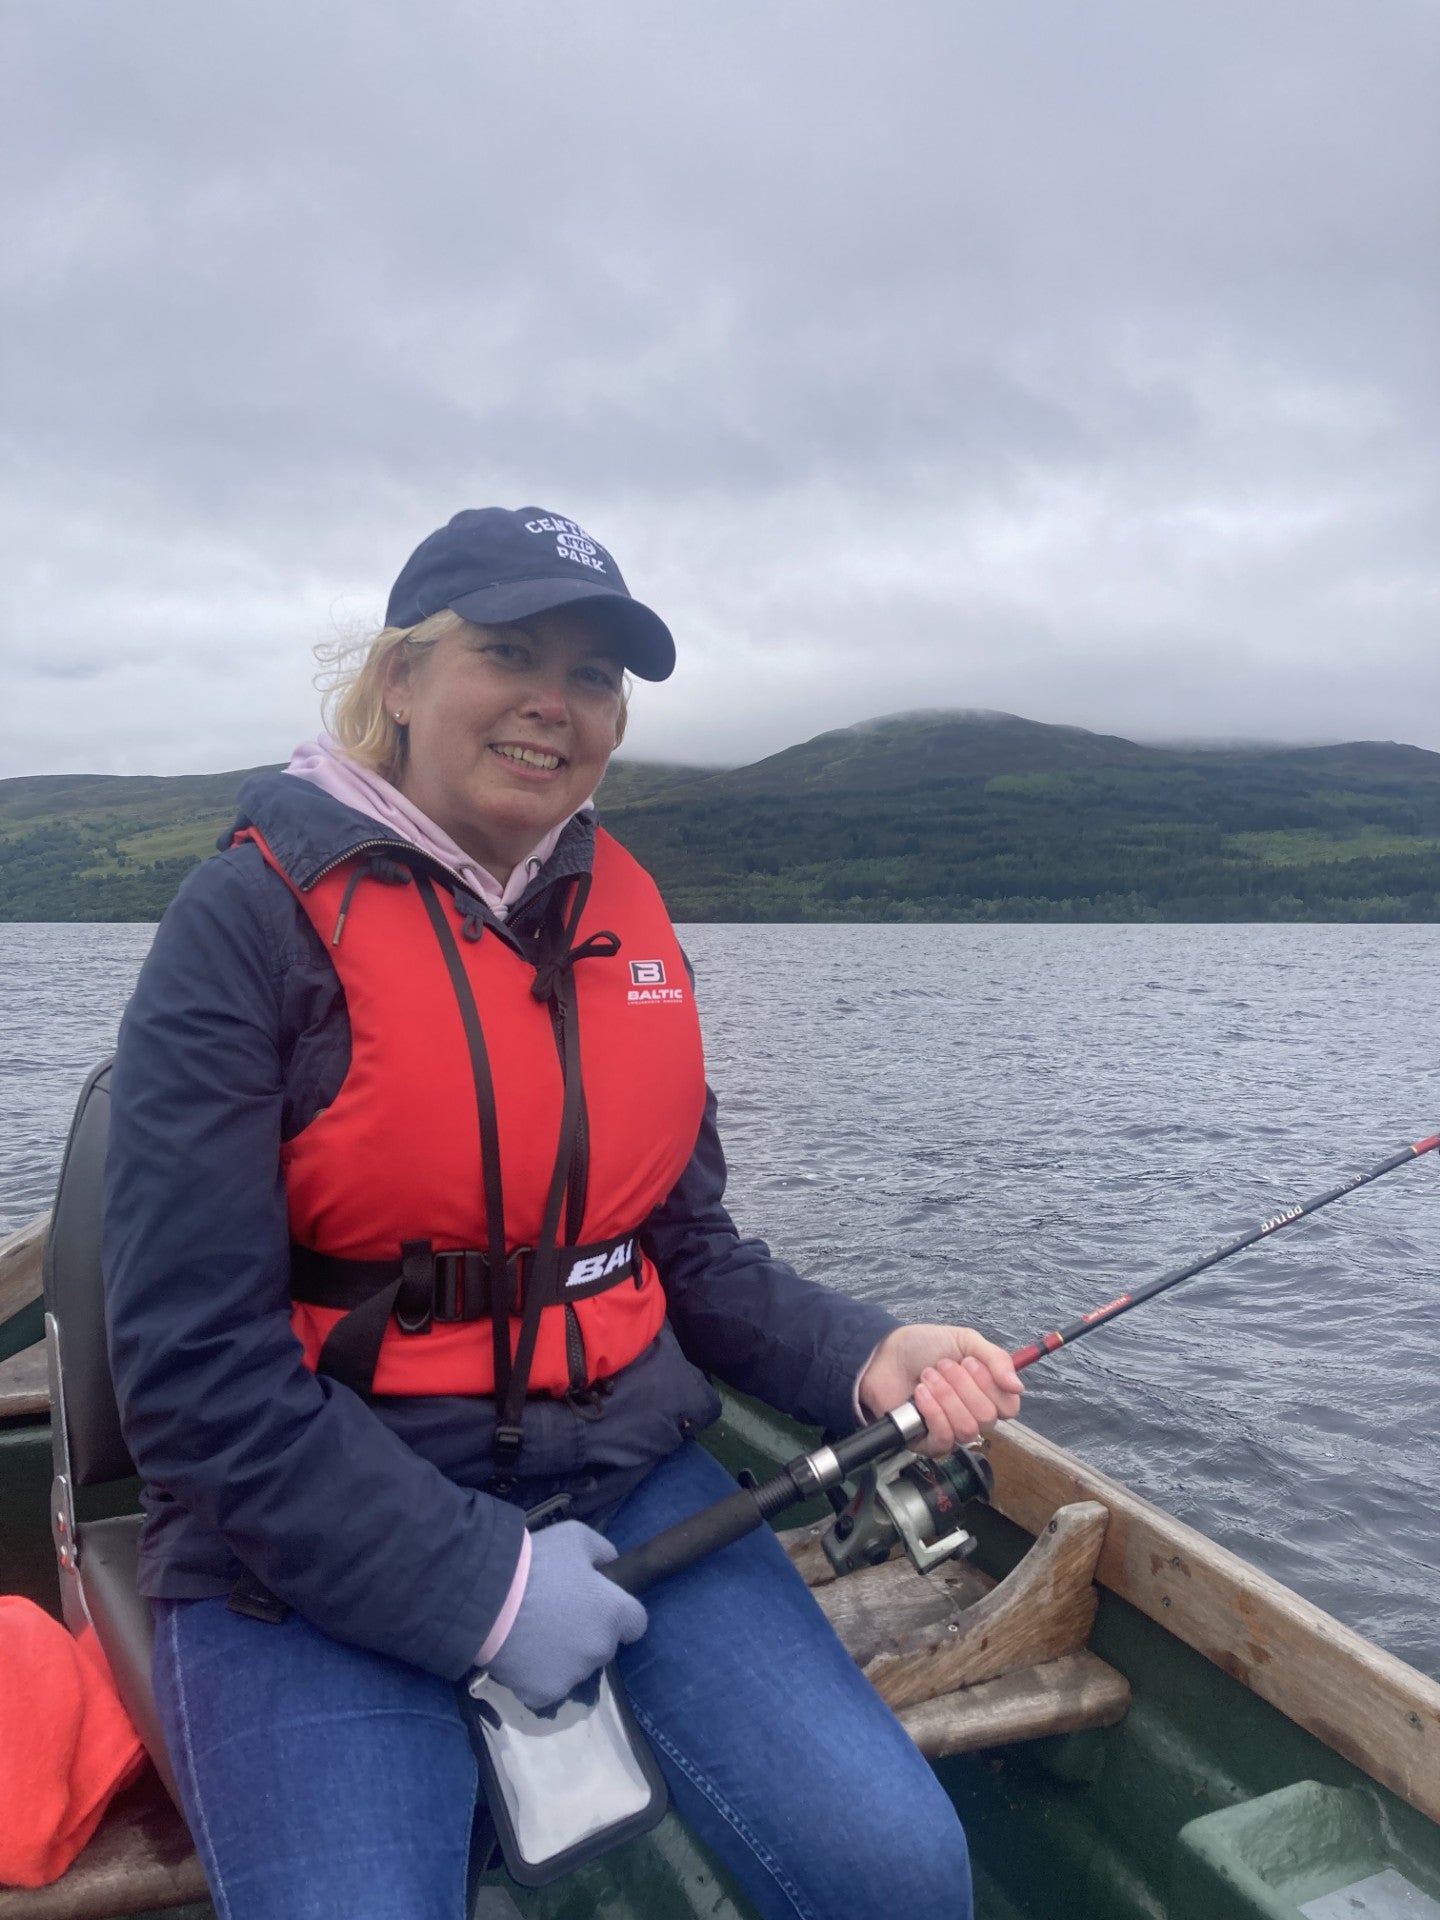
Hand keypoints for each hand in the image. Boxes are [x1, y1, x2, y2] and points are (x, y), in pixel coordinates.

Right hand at [484, 1521, 646, 1711]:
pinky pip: (548, 1687)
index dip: (619, 1614)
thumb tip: (610, 1564)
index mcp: (613, 1613)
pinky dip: (538, 1676)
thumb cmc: (535, 1563)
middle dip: (588, 1633)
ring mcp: (572, 1676)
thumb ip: (602, 1551)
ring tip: (534, 1632)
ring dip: (564, 1655)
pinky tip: (522, 1655)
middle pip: (603, 1646)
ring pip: (576, 1667)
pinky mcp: (544, 1695)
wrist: (486, 1596)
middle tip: (558, 1615)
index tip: (598, 1606)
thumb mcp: (575, 1536)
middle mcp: (600, 1649)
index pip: (636, 1623)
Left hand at [858, 1324, 1023, 1456]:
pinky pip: (943, 1439)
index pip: (1009, 1407)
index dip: (991, 1386)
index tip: (969, 1362)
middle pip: (987, 1417)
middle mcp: (972, 1416)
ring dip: (945, 1396)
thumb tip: (1017, 1387)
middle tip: (942, 1366)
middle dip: (961, 1385)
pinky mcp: (927, 1442)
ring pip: (966, 1429)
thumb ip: (996, 1359)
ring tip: (927, 1376)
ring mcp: (951, 1430)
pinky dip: (932, 1411)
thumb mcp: (965, 1341)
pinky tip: (920, 1393)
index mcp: (987, 1394)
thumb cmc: (925, 1347)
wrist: (886, 1353)